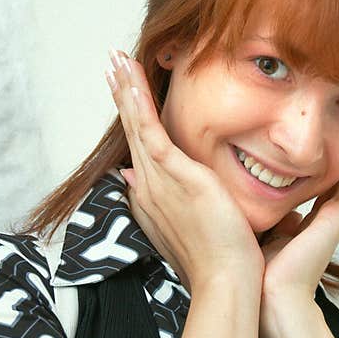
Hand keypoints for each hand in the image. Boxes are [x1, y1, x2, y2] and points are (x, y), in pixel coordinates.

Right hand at [105, 50, 263, 292]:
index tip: (124, 88)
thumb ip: (159, 199)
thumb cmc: (216, 255)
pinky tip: (131, 81)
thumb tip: (132, 177)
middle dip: (121, 93)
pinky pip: (150, 133)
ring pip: (136, 126)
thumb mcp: (184, 221)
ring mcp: (158, 179)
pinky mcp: (175, 176)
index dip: (129, 114)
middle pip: (131, 130)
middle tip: (112, 60)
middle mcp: (148, 184)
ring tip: (116, 58)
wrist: (226, 279)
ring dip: (125, 90)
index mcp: (154, 193)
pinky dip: (139, 106)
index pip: (138, 145)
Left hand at [258, 142, 338, 304]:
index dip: (330, 176)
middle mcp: (321, 224)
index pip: (321, 194)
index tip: (337, 160)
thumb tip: (284, 215)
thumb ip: (274, 225)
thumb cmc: (263, 275)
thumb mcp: (265, 240)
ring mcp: (330, 224)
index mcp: (304, 228)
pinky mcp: (334, 223)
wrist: (274, 295)